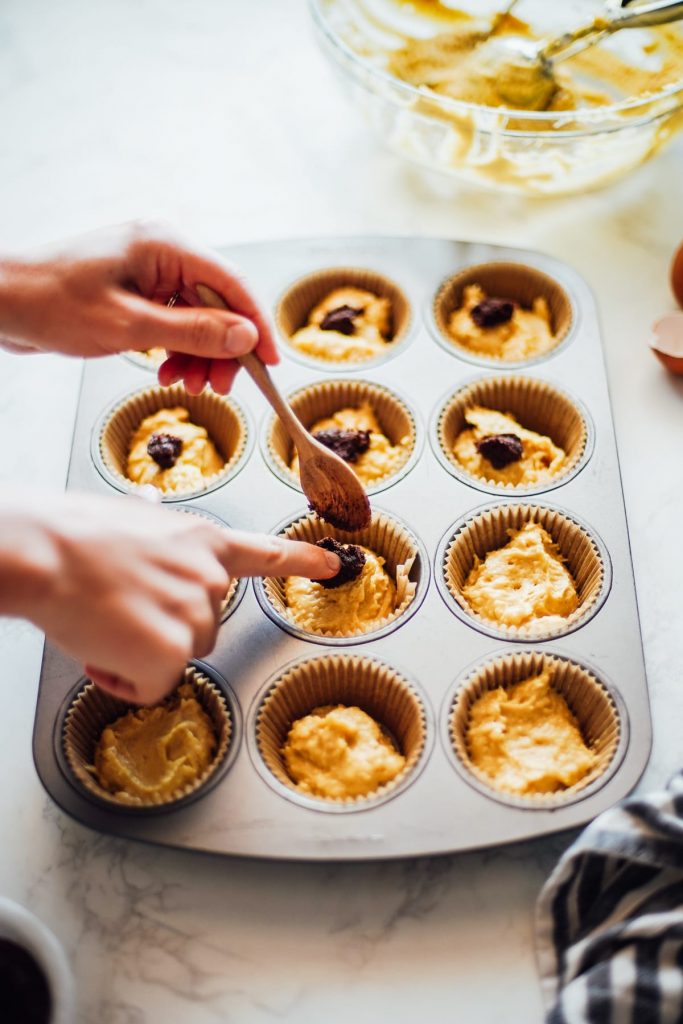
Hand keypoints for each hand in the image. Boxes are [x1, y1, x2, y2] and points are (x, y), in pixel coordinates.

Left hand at [0, 221, 277, 393]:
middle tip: (218, 388)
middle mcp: (164, 250)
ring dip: (199, 355)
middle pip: (218, 303)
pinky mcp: (138, 289)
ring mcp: (150, 270)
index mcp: (166, 244)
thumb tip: (246, 338)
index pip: (232, 284)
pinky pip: (175, 320)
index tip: (271, 362)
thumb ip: (193, 332)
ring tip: (186, 386)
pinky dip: (177, 349)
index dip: (257, 326)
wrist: (3, 304)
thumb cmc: (53, 304)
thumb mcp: (130, 326)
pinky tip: (166, 372)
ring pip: (198, 316)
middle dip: (222, 349)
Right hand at [0, 492, 338, 704]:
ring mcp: (194, 614)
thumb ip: (154, 530)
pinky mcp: (172, 651)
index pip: (263, 552)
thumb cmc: (74, 535)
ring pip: (177, 657)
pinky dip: (122, 678)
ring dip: (140, 653)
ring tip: (104, 621)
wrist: (47, 552)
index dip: (300, 559)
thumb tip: (146, 507)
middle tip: (119, 609)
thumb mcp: (129, 518)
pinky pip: (151, 685)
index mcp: (200, 540)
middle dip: (164, 629)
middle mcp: (208, 577)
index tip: (332, 562)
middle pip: (203, 627)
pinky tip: (101, 648)